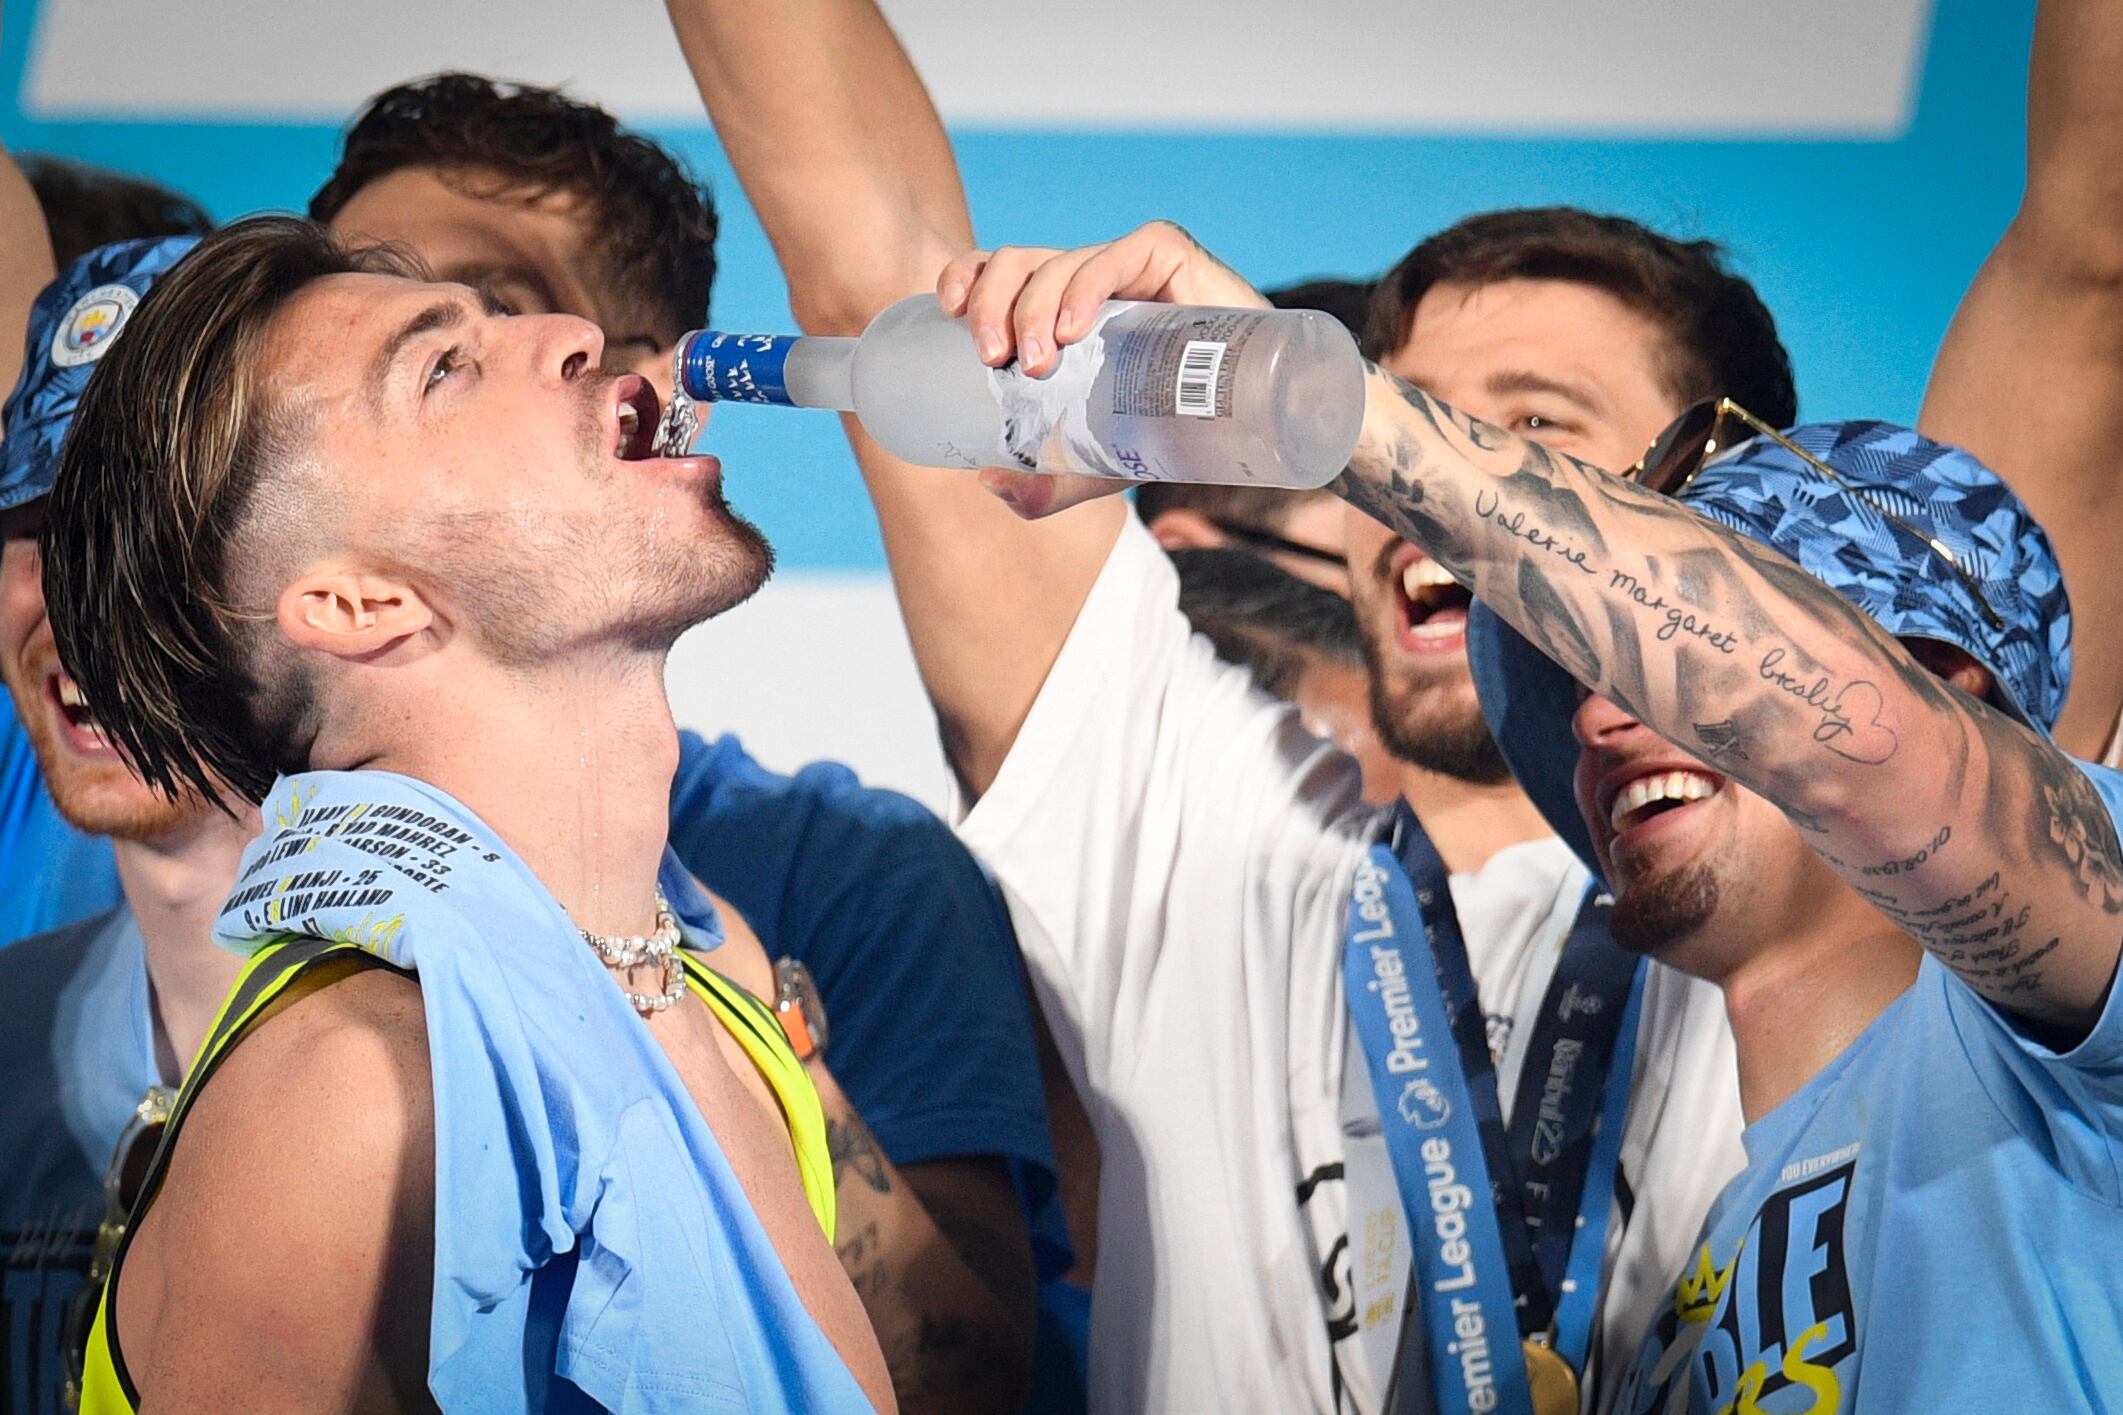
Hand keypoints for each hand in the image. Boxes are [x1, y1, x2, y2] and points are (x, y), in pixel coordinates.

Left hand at [936, 221, 1267, 518]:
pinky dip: (1087, 284)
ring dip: (1033, 306)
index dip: (965, 276)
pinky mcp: (1170, 257)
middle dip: (992, 304)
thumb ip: (1045, 485)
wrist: (1254, 422)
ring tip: (1035, 362)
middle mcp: (1086, 281)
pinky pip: (1118, 255)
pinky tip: (1074, 325)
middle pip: (1017, 264)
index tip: (947, 311)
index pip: (998, 273)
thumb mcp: (1097, 464)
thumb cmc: (1171, 431)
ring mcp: (1127, 266)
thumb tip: (986, 482)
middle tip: (990, 358)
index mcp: (1058, 310)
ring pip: (1058, 260)